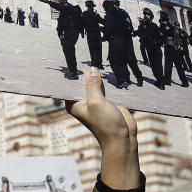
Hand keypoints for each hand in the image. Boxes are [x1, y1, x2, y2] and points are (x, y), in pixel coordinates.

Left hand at [65, 67, 138, 189]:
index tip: (70, 58)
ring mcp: (96, 101)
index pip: (69, 85)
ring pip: (96, 84)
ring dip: (99, 75)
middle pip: (83, 83)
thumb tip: (91, 69)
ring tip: (98, 57)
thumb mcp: (96, 101)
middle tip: (86, 53)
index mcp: (73, 103)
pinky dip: (109, 81)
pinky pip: (107, 88)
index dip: (71, 73)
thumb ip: (92, 85)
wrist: (123, 139)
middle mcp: (83, 101)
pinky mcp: (108, 101)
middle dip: (86, 72)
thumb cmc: (105, 124)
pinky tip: (110, 68)